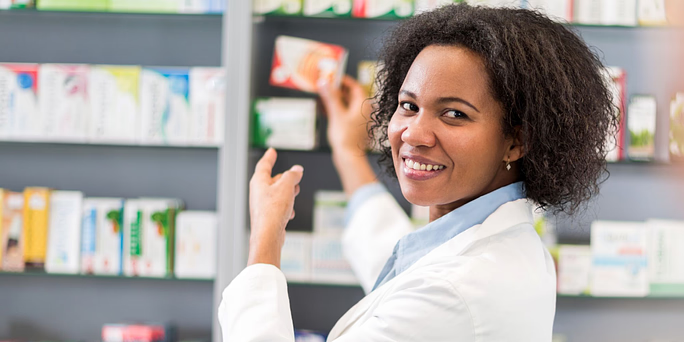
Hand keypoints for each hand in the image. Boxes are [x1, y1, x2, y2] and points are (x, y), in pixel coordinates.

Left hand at [248, 148, 303, 266]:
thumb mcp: (286, 186)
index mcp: (259, 181)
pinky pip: (278, 206)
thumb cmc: (272, 210)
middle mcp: (258, 192)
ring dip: (288, 193)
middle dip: (286, 178)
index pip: (264, 164)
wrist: (268, 234)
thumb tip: (297, 170)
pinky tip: (290, 213)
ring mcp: (262, 204)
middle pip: (273, 179)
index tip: (272, 151)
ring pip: (277, 193)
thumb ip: (293, 175)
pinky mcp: (267, 215)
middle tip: (296, 176)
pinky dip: (286, 207)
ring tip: (295, 194)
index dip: (269, 157)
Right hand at [318, 75, 373, 155]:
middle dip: (336, 89)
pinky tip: (324, 109)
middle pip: (350, 95)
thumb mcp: (336, 113)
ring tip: (322, 95)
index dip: (343, 80)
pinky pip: (344, 113)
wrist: (348, 157)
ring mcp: (358, 119)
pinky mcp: (352, 127)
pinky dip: (335, 109)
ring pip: (346, 104)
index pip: (354, 86)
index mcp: (363, 105)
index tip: (333, 76)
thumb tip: (324, 82)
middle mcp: (363, 111)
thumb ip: (330, 96)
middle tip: (325, 85)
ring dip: (334, 99)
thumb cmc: (346, 137)